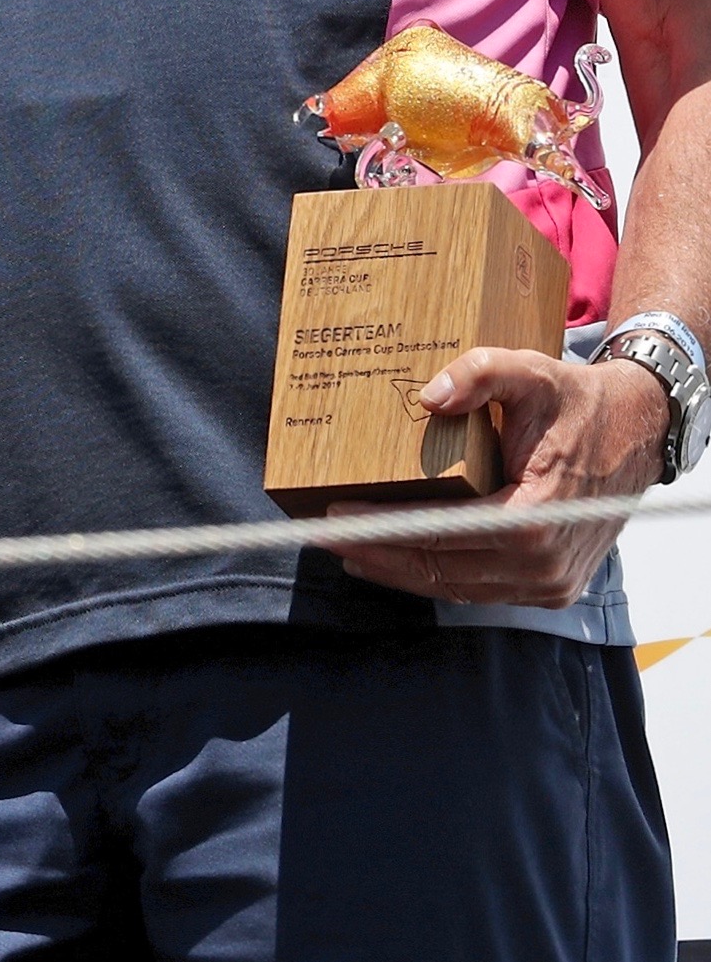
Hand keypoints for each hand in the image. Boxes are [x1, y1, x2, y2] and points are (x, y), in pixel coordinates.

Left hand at [334, 350, 664, 609]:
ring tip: (350, 551)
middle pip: (442, 569)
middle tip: (323, 537)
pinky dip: (437, 576)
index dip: (383, 529)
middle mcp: (545, 563)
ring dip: (401, 572)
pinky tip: (398, 561)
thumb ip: (481, 373)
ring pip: (457, 587)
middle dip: (378, 554)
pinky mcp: (551, 587)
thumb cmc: (578, 404)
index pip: (441, 534)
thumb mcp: (531, 372)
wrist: (637, 431)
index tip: (334, 517)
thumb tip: (429, 397)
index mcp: (537, 518)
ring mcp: (551, 582)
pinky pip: (480, 589)